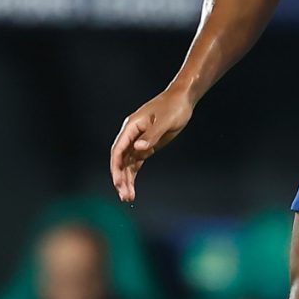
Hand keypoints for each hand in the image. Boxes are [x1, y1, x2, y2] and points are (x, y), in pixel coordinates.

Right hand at [110, 86, 197, 202]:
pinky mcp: (146, 145)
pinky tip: (132, 188)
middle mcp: (131, 135)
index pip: (118, 150)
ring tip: (128, 198)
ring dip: (126, 180)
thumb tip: (138, 148)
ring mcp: (138, 141)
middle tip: (125, 196)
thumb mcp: (165, 121)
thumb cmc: (173, 107)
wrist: (182, 100)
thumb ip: (151, 135)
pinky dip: (133, 175)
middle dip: (121, 178)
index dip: (116, 168)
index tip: (118, 183)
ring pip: (128, 164)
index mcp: (131, 127)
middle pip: (121, 160)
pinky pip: (136, 162)